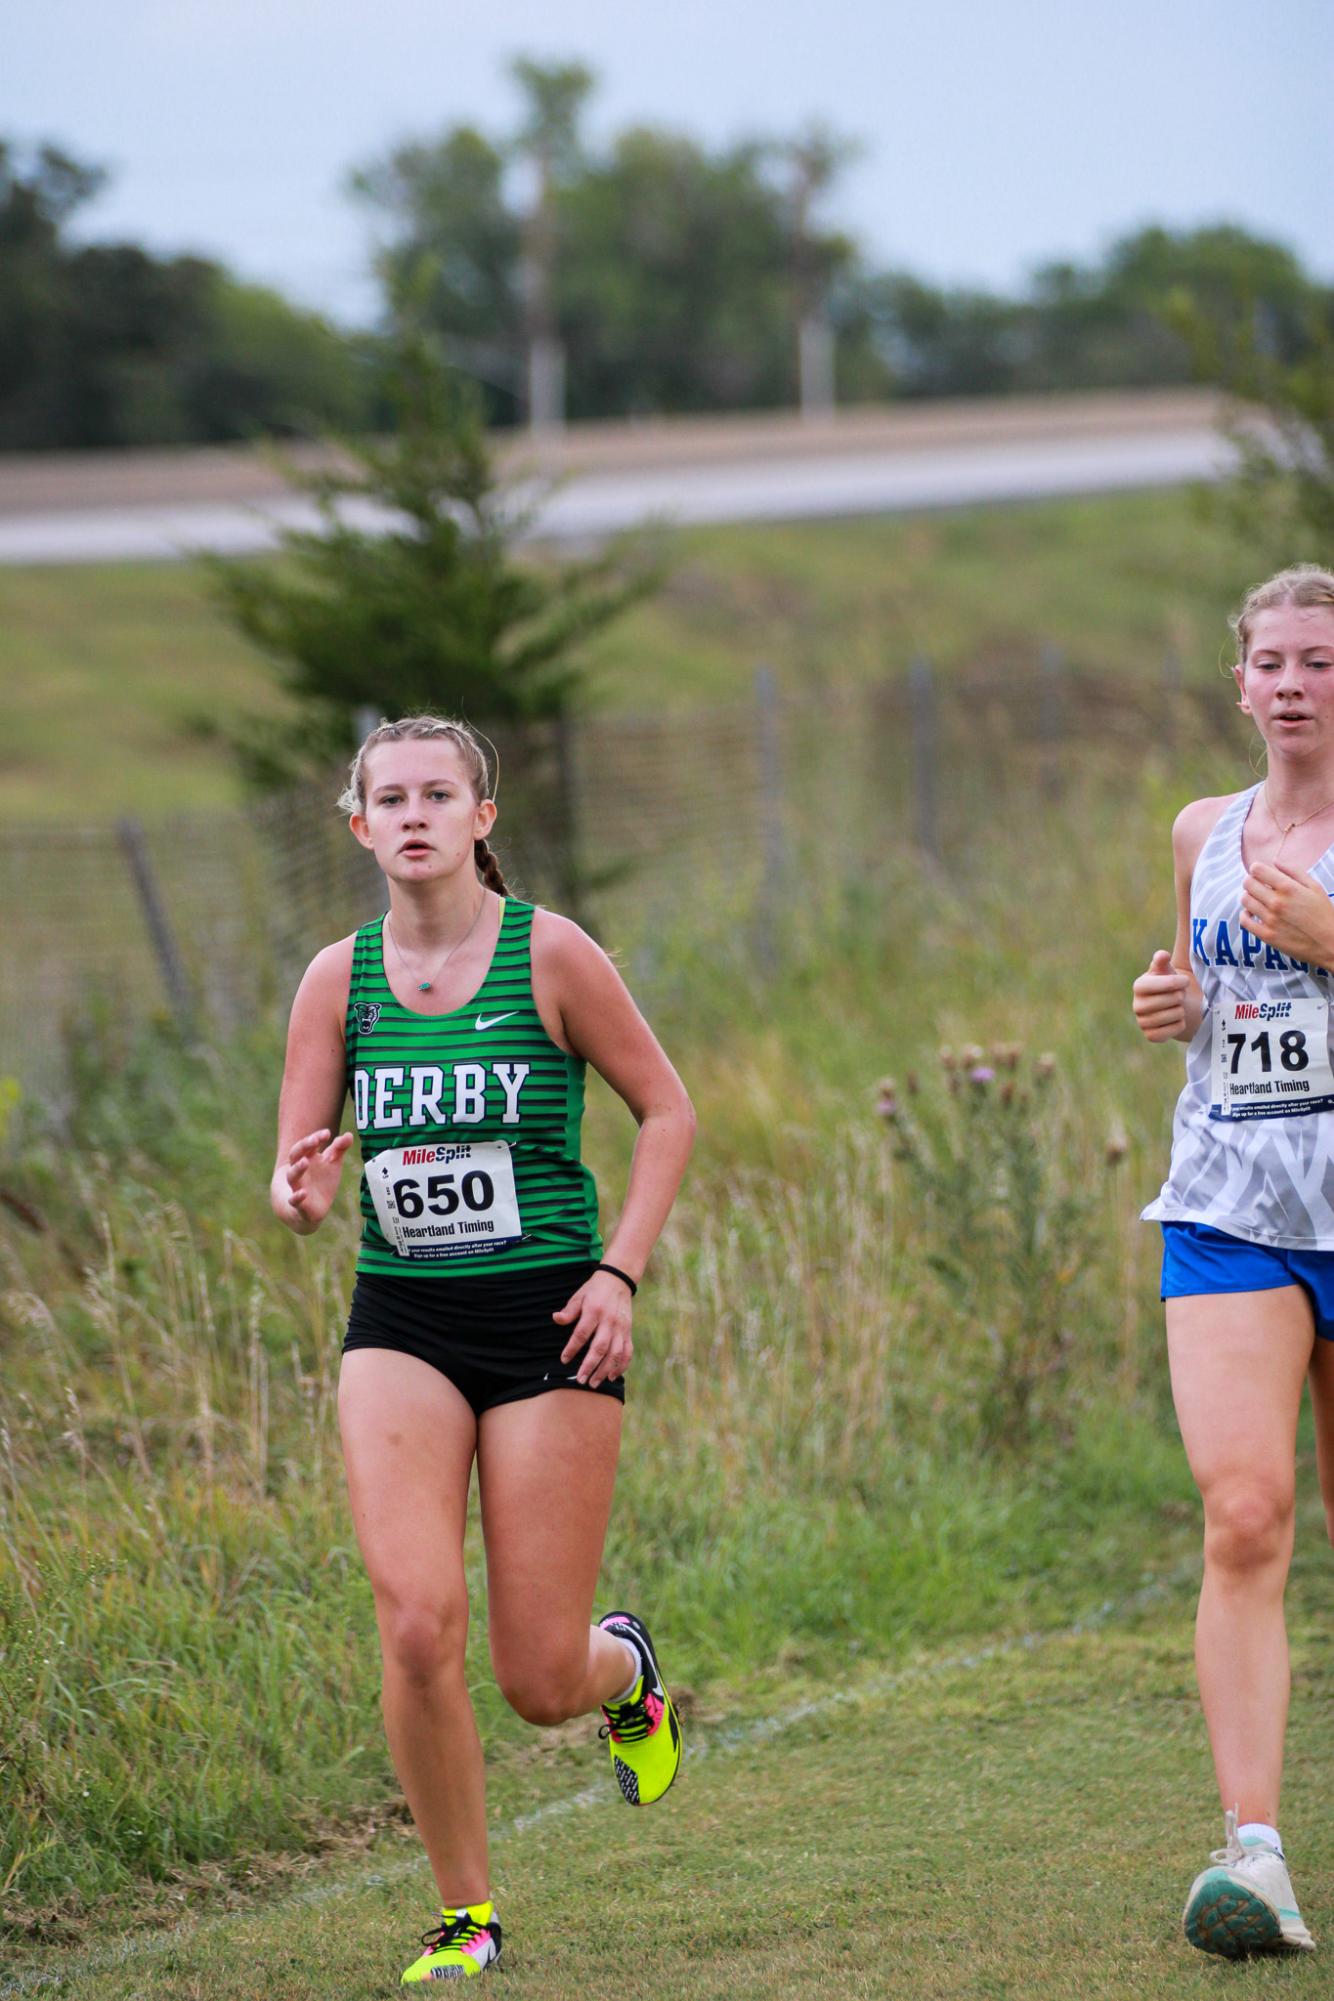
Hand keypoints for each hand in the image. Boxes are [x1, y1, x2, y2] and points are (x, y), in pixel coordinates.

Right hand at [272, 1128, 353, 1232]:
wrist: (312, 1207)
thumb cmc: (321, 1180)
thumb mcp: (332, 1163)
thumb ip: (339, 1148)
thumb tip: (349, 1134)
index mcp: (307, 1158)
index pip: (307, 1145)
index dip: (316, 1137)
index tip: (327, 1133)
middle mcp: (299, 1171)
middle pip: (295, 1155)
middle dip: (304, 1146)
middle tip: (314, 1140)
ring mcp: (297, 1187)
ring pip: (292, 1176)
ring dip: (297, 1169)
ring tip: (305, 1162)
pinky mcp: (299, 1204)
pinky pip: (294, 1200)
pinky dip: (297, 1197)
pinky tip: (303, 1193)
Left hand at [553, 1270, 634, 1387]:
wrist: (618, 1280)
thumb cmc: (594, 1290)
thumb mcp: (579, 1296)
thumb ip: (569, 1311)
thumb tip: (556, 1318)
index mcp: (594, 1311)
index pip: (582, 1333)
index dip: (572, 1348)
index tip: (564, 1360)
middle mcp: (609, 1321)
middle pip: (600, 1347)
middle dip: (590, 1366)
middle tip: (581, 1380)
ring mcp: (621, 1328)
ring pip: (615, 1353)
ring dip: (605, 1370)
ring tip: (594, 1382)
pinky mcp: (628, 1332)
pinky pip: (627, 1352)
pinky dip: (621, 1366)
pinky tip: (612, 1376)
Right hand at [1132, 949, 1189, 1041]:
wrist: (1172, 1007)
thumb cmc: (1170, 984)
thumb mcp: (1167, 968)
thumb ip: (1163, 959)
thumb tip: (1162, 955)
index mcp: (1139, 986)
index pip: (1164, 984)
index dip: (1178, 982)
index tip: (1184, 981)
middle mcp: (1137, 1005)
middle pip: (1173, 1000)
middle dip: (1181, 996)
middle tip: (1178, 995)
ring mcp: (1142, 1022)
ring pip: (1175, 1015)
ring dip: (1181, 1010)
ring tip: (1176, 1006)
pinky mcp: (1151, 1036)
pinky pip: (1173, 1030)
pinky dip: (1179, 1024)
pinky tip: (1175, 1019)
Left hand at [1241, 860, 1333, 969]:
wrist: (1329, 943)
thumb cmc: (1324, 914)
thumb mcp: (1315, 887)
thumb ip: (1294, 871)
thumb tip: (1274, 861)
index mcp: (1288, 888)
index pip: (1257, 870)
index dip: (1257, 869)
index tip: (1261, 874)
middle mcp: (1277, 902)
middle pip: (1247, 883)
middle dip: (1251, 881)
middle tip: (1259, 886)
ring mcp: (1270, 919)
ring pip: (1245, 900)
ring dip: (1249, 897)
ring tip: (1258, 900)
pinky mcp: (1267, 935)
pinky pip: (1244, 920)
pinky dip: (1245, 914)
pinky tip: (1253, 913)